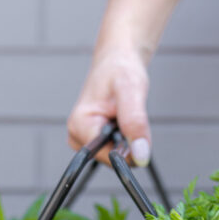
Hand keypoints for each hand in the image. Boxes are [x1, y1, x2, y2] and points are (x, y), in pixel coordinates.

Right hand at [67, 46, 151, 164]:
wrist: (117, 60)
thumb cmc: (120, 68)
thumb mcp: (131, 91)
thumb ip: (135, 122)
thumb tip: (141, 155)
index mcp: (79, 126)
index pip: (109, 158)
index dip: (128, 149)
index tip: (136, 128)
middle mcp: (77, 136)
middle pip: (112, 159)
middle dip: (127, 142)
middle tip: (129, 114)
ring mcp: (84, 140)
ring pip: (116, 156)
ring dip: (127, 138)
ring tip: (124, 114)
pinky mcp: (93, 140)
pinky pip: (116, 150)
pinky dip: (125, 137)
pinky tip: (121, 119)